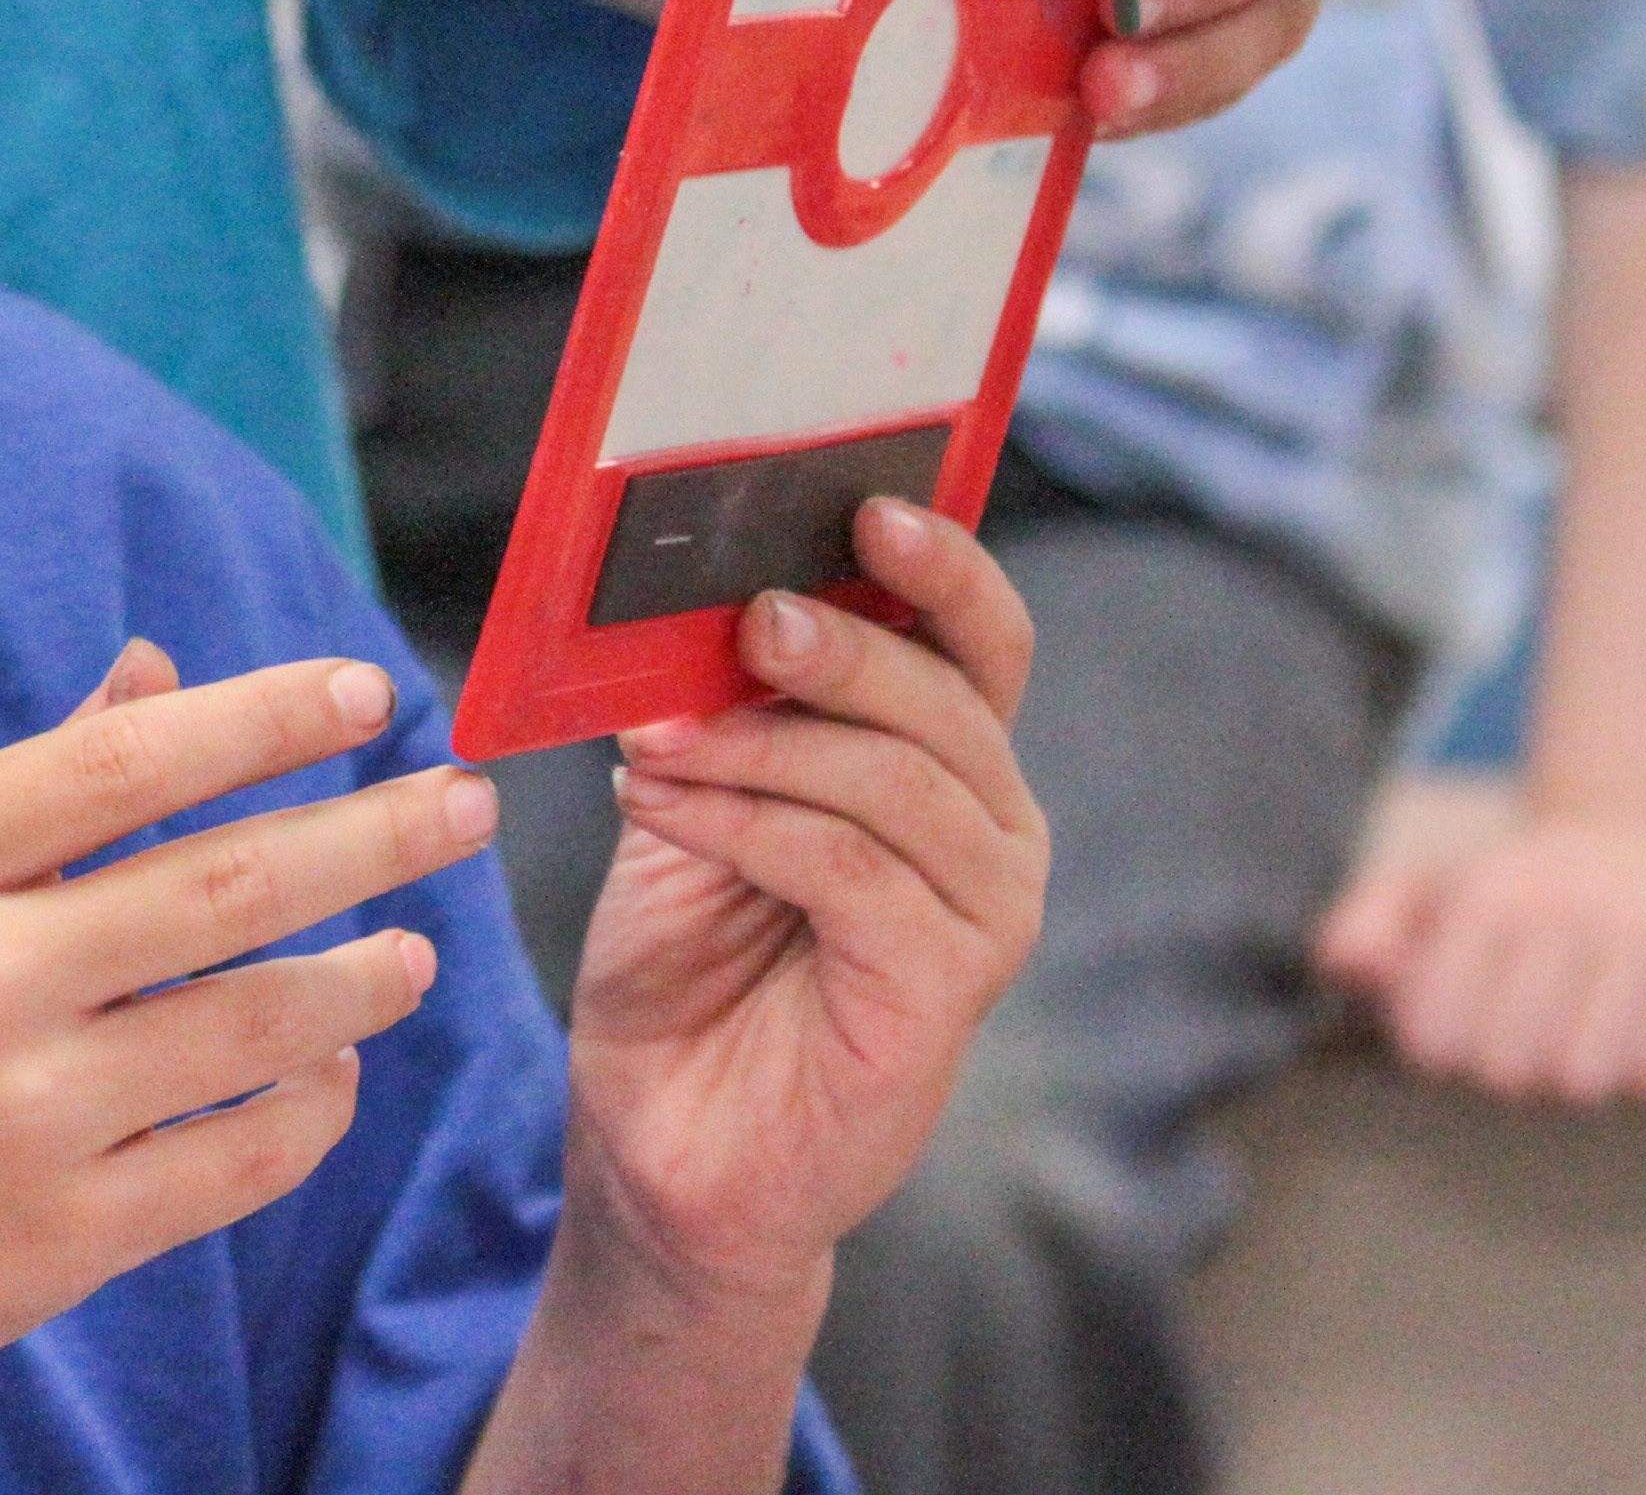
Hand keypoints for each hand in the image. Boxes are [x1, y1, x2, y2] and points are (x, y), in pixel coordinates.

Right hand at [0, 644, 497, 1470]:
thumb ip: (30, 787)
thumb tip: (160, 673)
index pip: (125, 762)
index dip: (261, 716)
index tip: (365, 691)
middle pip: (225, 883)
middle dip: (371, 834)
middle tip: (462, 803)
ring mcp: (22, 1116)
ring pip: (257, 1022)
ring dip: (363, 979)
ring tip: (414, 949)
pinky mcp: (64, 1239)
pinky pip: (241, 1154)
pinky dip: (311, 1104)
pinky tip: (333, 1070)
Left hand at [565, 501, 1047, 1301]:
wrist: (662, 1138)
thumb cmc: (686, 959)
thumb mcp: (694, 795)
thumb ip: (718, 702)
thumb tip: (688, 585)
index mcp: (946, 765)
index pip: (982, 641)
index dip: (944, 566)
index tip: (870, 507)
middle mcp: (991, 832)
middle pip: (945, 700)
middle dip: (840, 649)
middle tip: (749, 621)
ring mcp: (984, 918)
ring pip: (896, 780)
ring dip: (763, 747)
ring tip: (654, 747)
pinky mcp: (944, 993)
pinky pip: (854, 869)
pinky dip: (752, 825)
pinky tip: (669, 810)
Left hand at [1312, 806, 1645, 1104]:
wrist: (1635, 842)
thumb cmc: (1511, 891)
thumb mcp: (1426, 891)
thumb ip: (1367, 927)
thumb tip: (1345, 966)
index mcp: (1491, 897)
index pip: (1436, 1034)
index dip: (1432, 1045)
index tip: (1444, 1022)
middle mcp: (1571, 914)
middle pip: (1507, 1069)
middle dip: (1496, 1065)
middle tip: (1509, 1027)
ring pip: (1584, 1081)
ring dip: (1565, 1072)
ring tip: (1563, 1028)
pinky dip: (1635, 1070)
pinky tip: (1621, 1026)